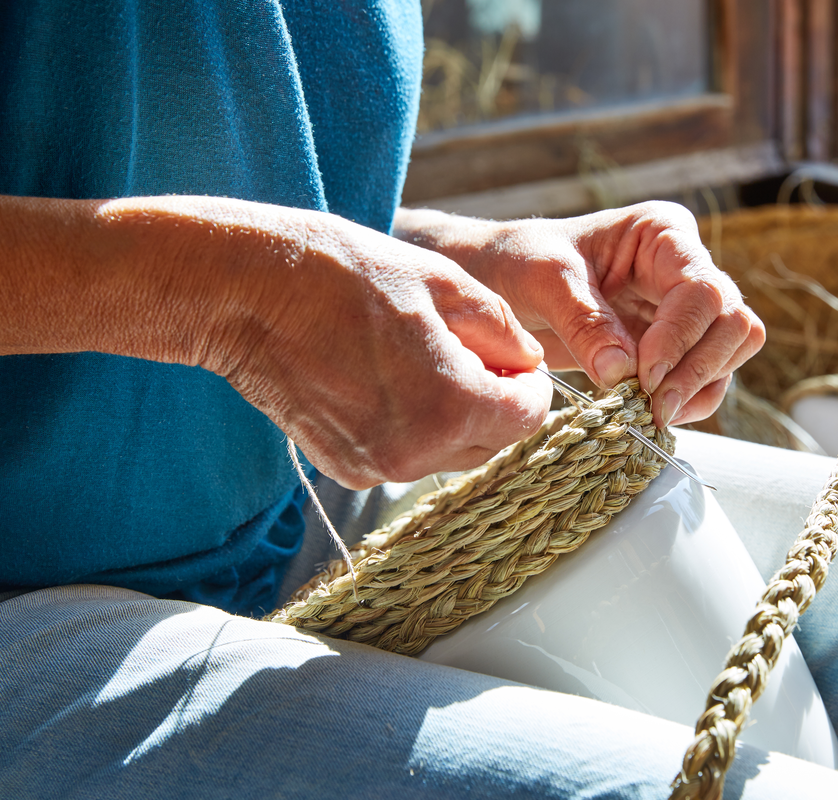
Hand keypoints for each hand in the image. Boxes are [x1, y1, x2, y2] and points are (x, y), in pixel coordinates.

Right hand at [192, 201, 552, 488]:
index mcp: (451, 405)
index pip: (529, 414)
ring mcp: (376, 468)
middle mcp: (416, 453)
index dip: (530, 381)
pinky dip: (415, 427)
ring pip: (453, 454)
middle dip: (495, 399)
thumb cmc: (340, 275)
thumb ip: (502, 328)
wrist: (243, 293)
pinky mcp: (346, 468)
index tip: (511, 353)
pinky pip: (408, 456)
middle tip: (466, 349)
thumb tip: (530, 357)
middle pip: (494, 441)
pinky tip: (386, 380)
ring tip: (421, 360)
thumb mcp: (443, 282)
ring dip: (457, 416)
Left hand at [393, 202, 764, 427]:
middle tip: (653, 407)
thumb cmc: (519, 265)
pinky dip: (692, 401)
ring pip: (732, 350)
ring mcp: (686, 308)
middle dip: (698, 368)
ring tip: (651, 413)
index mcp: (662, 234)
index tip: (643, 375)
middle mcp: (685, 266)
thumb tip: (622, 372)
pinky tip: (653, 413)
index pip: (701, 289)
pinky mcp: (677, 346)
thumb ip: (584, 322)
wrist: (499, 285)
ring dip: (701, 387)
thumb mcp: (543, 282)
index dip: (680, 337)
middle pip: (732, 321)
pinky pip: (709, 377)